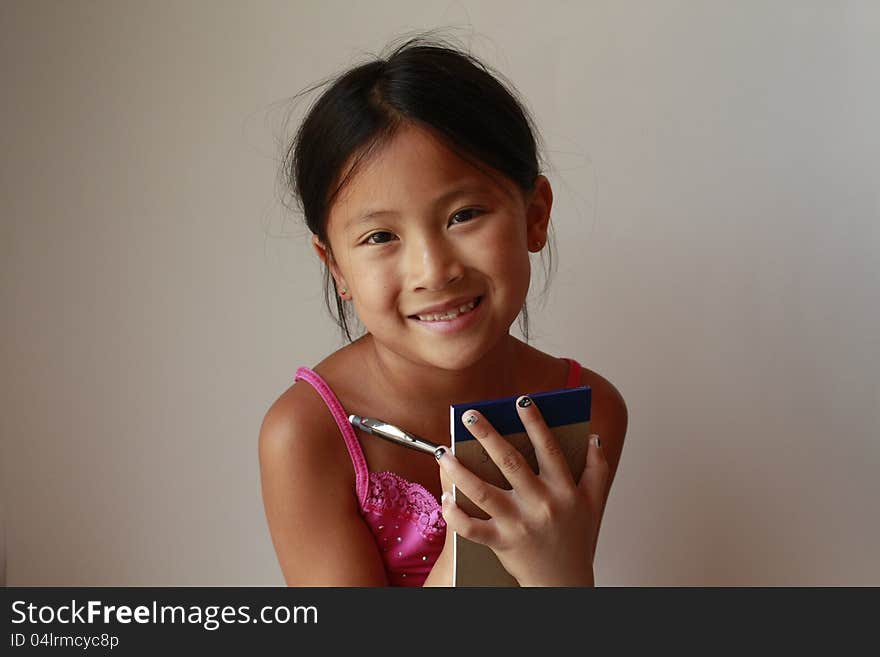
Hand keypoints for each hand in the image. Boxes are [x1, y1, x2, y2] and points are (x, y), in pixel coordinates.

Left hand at [437, 395, 608, 585]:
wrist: (565, 583)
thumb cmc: (578, 539)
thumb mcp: (594, 503)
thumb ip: (598, 470)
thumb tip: (595, 438)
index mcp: (564, 490)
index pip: (549, 448)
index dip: (536, 422)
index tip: (521, 400)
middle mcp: (541, 504)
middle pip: (510, 463)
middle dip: (488, 436)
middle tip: (470, 415)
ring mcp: (519, 524)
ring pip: (483, 492)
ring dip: (459, 471)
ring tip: (443, 452)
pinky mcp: (501, 543)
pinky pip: (472, 528)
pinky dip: (455, 513)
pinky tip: (445, 496)